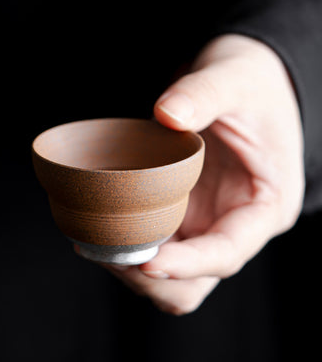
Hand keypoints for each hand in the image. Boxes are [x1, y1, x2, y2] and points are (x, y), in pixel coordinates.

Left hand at [105, 34, 304, 314]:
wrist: (240, 83)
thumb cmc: (249, 85)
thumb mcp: (235, 80)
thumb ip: (203, 94)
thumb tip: (166, 113)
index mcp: (264, 207)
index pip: (227, 253)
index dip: (187, 265)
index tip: (147, 261)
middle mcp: (234, 226)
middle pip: (194, 282)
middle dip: (151, 277)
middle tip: (108, 252)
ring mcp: (205, 225)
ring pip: (170, 277)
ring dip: (133, 270)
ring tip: (97, 245)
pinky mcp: (183, 216)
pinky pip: (155, 249)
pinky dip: (128, 251)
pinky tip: (101, 233)